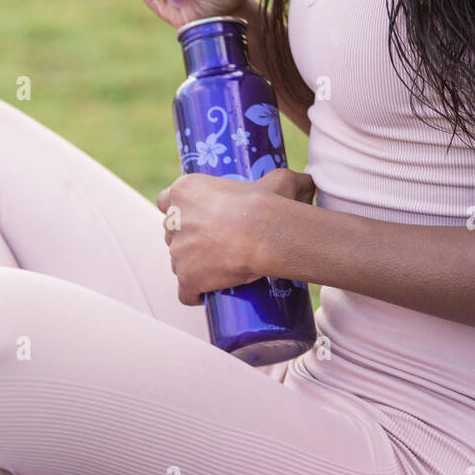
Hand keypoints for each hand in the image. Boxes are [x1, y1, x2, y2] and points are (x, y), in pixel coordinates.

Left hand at [156, 168, 315, 304]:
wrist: (262, 235)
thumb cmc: (268, 203)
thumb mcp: (279, 181)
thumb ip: (288, 179)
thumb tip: (308, 182)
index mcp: (186, 190)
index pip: (166, 199)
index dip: (180, 209)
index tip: (198, 216)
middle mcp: (174, 219)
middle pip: (172, 231)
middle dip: (187, 237)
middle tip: (213, 242)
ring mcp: (178, 251)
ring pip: (179, 261)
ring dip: (192, 265)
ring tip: (215, 269)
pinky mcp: (186, 278)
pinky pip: (185, 292)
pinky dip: (193, 294)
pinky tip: (204, 295)